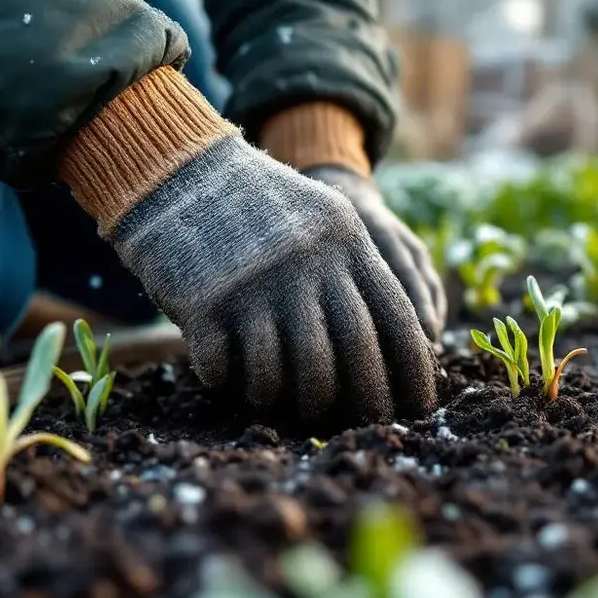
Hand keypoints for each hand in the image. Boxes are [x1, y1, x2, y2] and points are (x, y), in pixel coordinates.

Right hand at [107, 136, 436, 422]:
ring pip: (295, 373)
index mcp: (346, 240)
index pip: (397, 317)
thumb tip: (405, 341)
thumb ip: (357, 269)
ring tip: (293, 407)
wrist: (175, 170)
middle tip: (369, 427)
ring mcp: (257, 283)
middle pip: (354, 352)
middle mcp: (308, 262)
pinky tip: (233, 380)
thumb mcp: (321, 217)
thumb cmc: (256, 206)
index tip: (422, 407)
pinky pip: (234, 371)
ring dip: (297, 402)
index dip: (414, 370)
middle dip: (368, 401)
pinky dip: (236, 385)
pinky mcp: (207, 304)